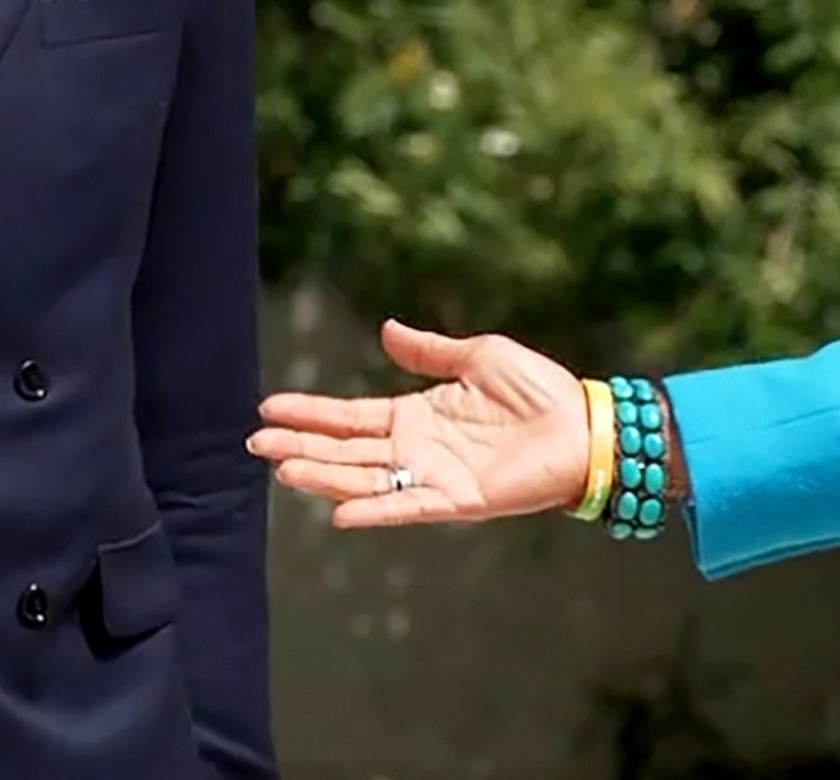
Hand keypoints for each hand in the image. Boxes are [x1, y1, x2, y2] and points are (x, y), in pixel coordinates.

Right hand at [249, 319, 591, 527]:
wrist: (583, 426)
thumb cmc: (538, 390)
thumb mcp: (478, 356)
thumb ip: (429, 350)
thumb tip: (386, 328)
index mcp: (417, 415)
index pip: (351, 417)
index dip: (310, 412)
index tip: (269, 407)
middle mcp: (417, 450)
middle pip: (346, 450)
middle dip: (301, 445)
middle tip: (256, 441)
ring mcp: (433, 477)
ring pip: (365, 479)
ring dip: (323, 475)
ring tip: (282, 467)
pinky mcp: (457, 500)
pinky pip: (407, 508)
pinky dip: (374, 511)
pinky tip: (338, 512)